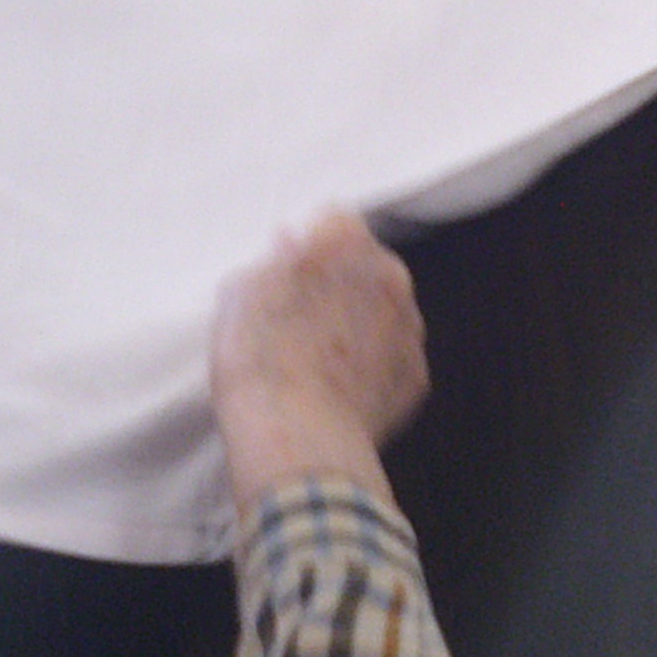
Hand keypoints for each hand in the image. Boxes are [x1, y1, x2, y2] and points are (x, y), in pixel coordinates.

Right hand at [211, 211, 426, 505]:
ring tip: (319, 360)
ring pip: (384, 311)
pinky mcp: (417, 376)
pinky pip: (392, 359)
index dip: (306, 244)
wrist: (297, 436)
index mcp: (345, 242)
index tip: (287, 271)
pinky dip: (372, 369)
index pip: (331, 219)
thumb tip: (289, 247)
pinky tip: (339, 391)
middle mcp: (390, 275)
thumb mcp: (238, 292)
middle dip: (339, 282)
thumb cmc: (258, 357)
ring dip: (359, 324)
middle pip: (365, 264)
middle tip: (301, 319)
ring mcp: (410, 327)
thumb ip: (271, 260)